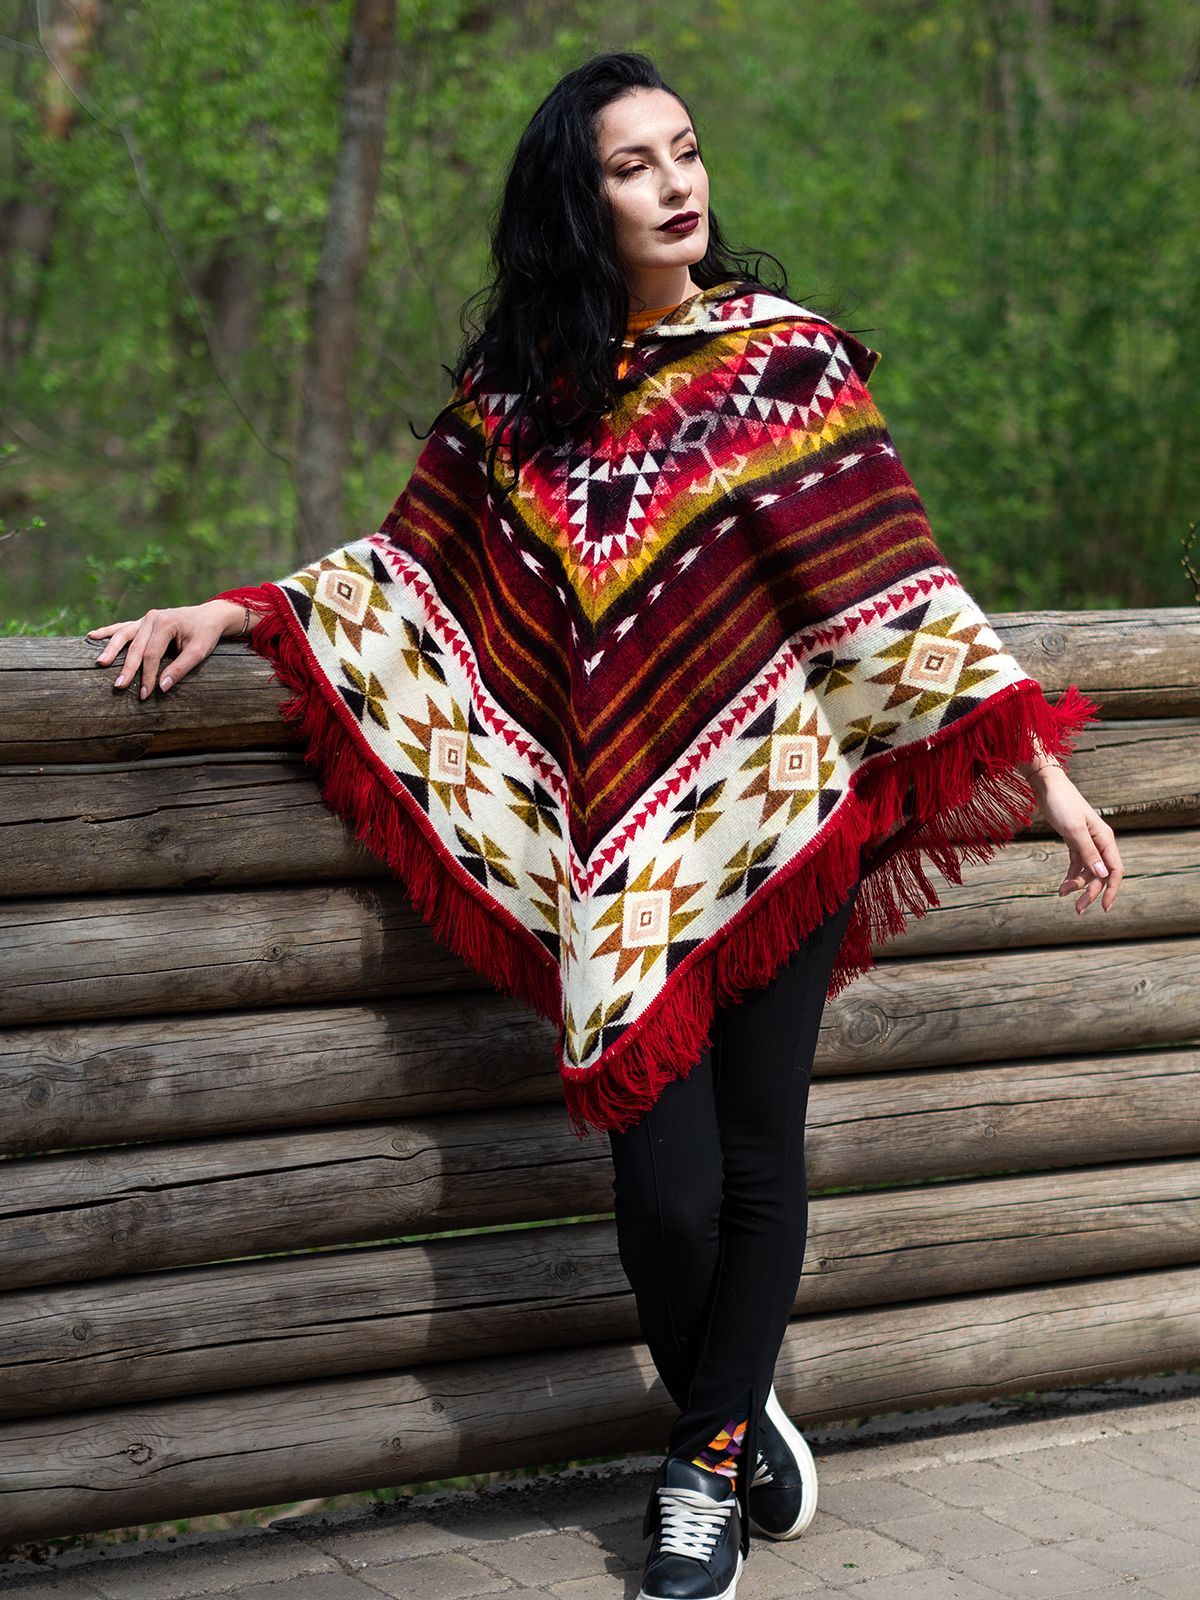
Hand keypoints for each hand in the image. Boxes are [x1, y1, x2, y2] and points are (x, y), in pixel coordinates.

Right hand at [86, 600, 243, 697]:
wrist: (210, 616)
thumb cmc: (205, 634)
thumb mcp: (199, 652)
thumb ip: (180, 669)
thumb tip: (162, 688)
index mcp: (166, 623)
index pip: (151, 654)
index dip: (147, 675)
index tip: (145, 694)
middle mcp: (152, 618)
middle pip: (135, 646)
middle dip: (127, 668)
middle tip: (118, 686)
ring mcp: (145, 618)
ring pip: (124, 635)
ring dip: (111, 649)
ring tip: (100, 663)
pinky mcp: (143, 621)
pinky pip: (123, 627)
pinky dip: (108, 632)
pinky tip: (92, 636)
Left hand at [1029, 766, 1122, 913]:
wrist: (1048, 787)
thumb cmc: (1062, 804)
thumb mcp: (1074, 830)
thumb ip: (1088, 852)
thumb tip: (1102, 874)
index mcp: (1105, 839)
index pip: (1115, 870)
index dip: (1112, 890)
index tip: (1104, 907)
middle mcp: (1099, 842)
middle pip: (1100, 874)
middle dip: (1090, 893)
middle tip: (1078, 910)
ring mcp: (1087, 842)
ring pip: (1087, 871)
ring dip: (1077, 885)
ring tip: (1061, 894)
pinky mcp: (1074, 841)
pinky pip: (1076, 864)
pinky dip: (1071, 875)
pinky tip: (1062, 886)